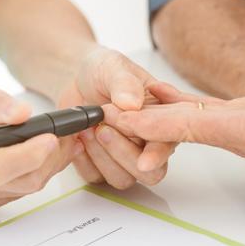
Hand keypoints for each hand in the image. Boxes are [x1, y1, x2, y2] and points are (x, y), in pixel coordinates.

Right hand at [0, 76, 81, 213]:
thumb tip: (22, 113)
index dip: (30, 155)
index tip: (52, 136)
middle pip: (21, 181)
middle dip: (51, 156)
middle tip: (68, 131)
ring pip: (26, 187)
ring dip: (49, 164)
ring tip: (62, 137)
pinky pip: (21, 190)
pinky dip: (38, 171)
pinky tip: (44, 151)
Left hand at [58, 46, 174, 189]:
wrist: (77, 79)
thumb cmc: (104, 72)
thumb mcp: (114, 67)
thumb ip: (124, 83)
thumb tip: (131, 102)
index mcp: (161, 120)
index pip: (167, 145)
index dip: (158, 155)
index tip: (144, 160)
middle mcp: (146, 144)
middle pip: (148, 173)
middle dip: (123, 152)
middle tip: (102, 127)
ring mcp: (124, 159)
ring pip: (121, 179)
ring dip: (102, 156)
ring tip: (88, 128)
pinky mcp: (100, 166)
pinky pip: (95, 177)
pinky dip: (83, 159)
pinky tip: (79, 137)